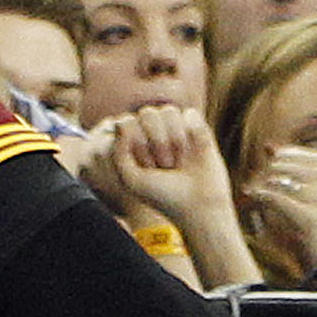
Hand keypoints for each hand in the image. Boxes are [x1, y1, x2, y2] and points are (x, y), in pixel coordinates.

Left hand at [106, 100, 234, 235]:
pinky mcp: (198, 129)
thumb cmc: (162, 195)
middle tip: (165, 165)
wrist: (197, 205)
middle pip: (148, 113)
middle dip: (156, 141)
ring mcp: (176, 128)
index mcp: (134, 141)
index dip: (137, 143)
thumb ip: (118, 151)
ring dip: (175, 138)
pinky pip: (189, 114)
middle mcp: (153, 132)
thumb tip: (123, 121)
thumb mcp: (130, 178)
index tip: (147, 167)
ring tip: (180, 160)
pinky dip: (191, 132)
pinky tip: (195, 150)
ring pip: (169, 110)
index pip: (127, 121)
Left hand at [248, 142, 316, 275]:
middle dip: (263, 180)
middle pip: (277, 165)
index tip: (271, 186)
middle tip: (260, 196)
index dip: (271, 169)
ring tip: (259, 203)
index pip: (285, 154)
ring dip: (260, 192)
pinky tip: (256, 205)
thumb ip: (290, 166)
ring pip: (272, 180)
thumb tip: (268, 146)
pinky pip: (271, 197)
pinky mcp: (310, 216)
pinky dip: (259, 201)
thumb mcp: (309, 189)